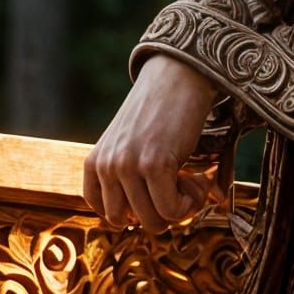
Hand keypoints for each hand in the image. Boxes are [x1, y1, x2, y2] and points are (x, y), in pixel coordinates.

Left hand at [83, 54, 223, 234]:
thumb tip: (136, 219)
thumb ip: (122, 174)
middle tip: (177, 187)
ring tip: (192, 181)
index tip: (155, 191)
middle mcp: (106, 166)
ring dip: (178, 209)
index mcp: (94, 161)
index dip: (135, 208)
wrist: (181, 72)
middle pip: (127, 221)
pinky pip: (172, 210)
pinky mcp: (155, 164)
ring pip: (152, 221)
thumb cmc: (160, 108)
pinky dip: (190, 203)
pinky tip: (199, 179)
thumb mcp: (128, 142)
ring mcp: (129, 165)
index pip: (104, 211)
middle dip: (156, 212)